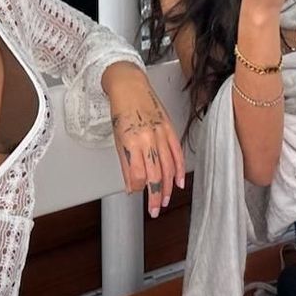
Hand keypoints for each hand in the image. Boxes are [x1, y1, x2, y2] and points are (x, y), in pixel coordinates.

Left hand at [104, 63, 185, 217]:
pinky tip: (179, 182)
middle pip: (155, 174)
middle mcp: (148, 139)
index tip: (135, 194)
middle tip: (154, 210)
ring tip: (165, 200)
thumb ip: (125, 163)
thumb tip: (131, 184)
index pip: (137, 173)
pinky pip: (176, 153)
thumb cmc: (120, 110)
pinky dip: (179, 169)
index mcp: (131, 141)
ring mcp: (161, 133)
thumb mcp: (117, 138)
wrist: (129, 85)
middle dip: (155, 196)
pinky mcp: (170, 128)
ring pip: (167, 167)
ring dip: (168, 187)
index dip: (137, 188)